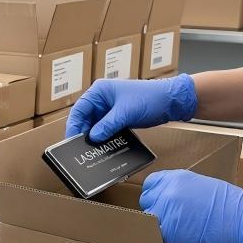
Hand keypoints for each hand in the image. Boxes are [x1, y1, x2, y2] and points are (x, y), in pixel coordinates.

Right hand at [65, 74, 198, 141]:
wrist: (171, 101)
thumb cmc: (150, 98)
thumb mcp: (126, 112)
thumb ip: (107, 125)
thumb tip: (93, 138)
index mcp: (100, 91)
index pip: (79, 110)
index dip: (74, 126)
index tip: (72, 141)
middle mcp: (102, 99)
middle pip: (85, 119)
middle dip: (84, 134)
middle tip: (81, 149)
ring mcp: (109, 109)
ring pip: (95, 126)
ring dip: (94, 137)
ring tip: (92, 151)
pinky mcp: (118, 118)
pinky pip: (105, 130)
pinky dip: (104, 138)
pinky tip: (104, 148)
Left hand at [139, 170, 242, 242]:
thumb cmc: (231, 205)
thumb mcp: (202, 185)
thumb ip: (182, 189)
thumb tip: (173, 197)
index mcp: (176, 177)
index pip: (150, 184)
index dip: (155, 194)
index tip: (160, 201)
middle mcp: (167, 190)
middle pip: (147, 201)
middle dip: (155, 209)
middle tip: (170, 217)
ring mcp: (166, 209)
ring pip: (150, 219)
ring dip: (159, 224)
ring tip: (178, 227)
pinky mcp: (169, 228)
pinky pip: (158, 234)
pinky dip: (166, 238)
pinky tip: (179, 237)